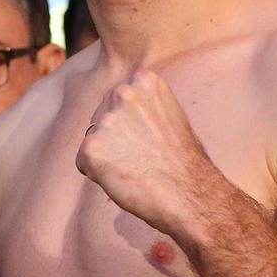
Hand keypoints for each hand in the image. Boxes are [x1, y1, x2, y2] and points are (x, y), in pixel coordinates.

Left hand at [75, 69, 221, 237]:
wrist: (192, 197)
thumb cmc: (185, 161)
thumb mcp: (170, 114)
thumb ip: (144, 105)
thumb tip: (121, 108)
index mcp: (143, 80)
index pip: (119, 99)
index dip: (131, 124)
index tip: (150, 139)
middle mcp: (122, 92)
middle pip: (102, 115)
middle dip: (115, 136)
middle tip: (142, 157)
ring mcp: (106, 120)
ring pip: (94, 139)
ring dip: (108, 155)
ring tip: (136, 168)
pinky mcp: (92, 147)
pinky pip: (84, 162)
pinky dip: (97, 174)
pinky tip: (124, 179)